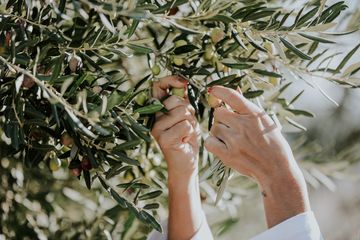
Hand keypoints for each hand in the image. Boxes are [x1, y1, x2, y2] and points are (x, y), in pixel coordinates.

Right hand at [151, 76, 199, 176]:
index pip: (158, 87)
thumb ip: (183, 100)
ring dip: (191, 122)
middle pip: (174, 100)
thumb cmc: (187, 137)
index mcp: (157, 110)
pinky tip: (185, 140)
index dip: (171, 80)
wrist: (187, 162)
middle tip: (186, 123)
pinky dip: (191, 132)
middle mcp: (153, 118)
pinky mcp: (164, 139)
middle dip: (187, 109)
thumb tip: (185, 83)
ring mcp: (157, 129)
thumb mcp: (186, 115)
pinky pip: (186, 125)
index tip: (185, 83)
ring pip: (182, 112)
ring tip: (186, 133)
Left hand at [205, 85, 309, 227]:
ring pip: (214, 128)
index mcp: (254, 114)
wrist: (276, 169)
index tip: (212, 90)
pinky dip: (213, 144)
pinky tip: (223, 147)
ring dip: (219, 132)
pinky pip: (209, 142)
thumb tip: (234, 91)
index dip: (219, 91)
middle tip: (231, 127)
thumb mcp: (265, 121)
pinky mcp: (227, 154)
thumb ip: (247, 108)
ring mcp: (235, 140)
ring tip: (233, 140)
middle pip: (218, 113)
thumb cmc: (272, 143)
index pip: (232, 96)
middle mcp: (243, 125)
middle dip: (222, 118)